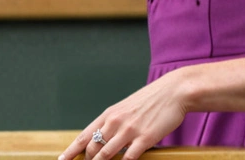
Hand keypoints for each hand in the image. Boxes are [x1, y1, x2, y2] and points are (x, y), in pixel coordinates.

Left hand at [60, 70, 189, 159]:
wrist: (173, 92)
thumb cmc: (151, 101)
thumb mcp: (126, 108)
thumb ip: (114, 122)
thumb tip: (103, 137)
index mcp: (109, 114)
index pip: (84, 135)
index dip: (71, 150)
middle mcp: (115, 121)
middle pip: (92, 147)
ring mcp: (129, 130)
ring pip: (105, 154)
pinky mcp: (144, 138)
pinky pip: (128, 158)